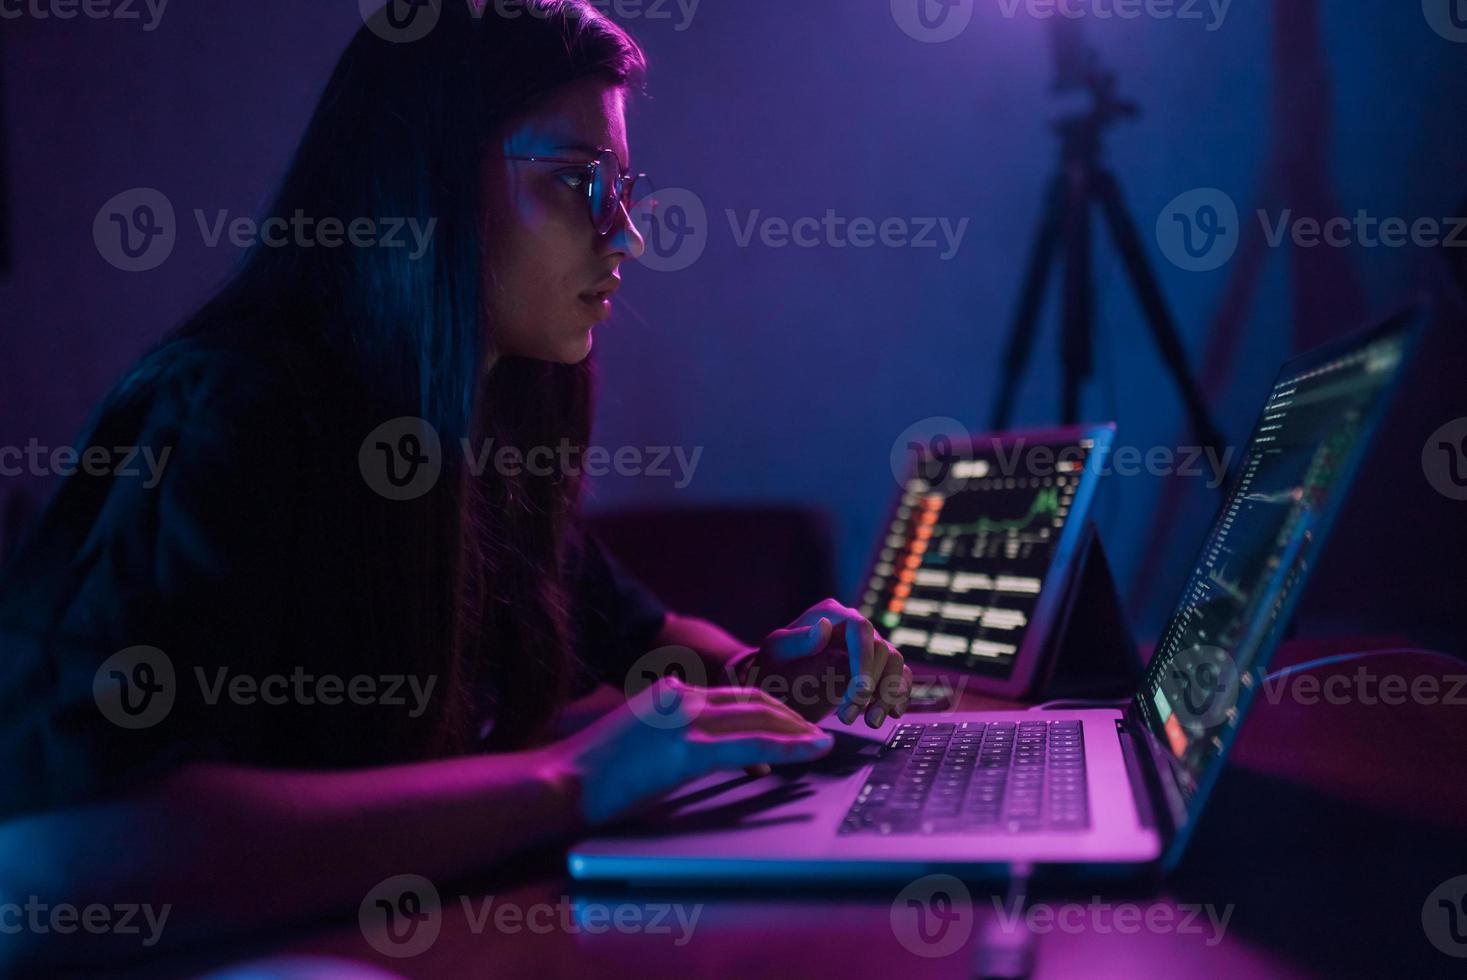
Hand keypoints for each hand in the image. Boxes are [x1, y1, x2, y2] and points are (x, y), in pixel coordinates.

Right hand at [550, 676, 834, 826]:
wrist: (563, 780)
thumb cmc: (592, 770)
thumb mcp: (635, 734)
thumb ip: (666, 729)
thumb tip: (690, 738)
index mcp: (671, 693)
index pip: (733, 694)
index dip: (768, 707)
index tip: (790, 719)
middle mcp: (682, 698)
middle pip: (752, 701)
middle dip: (789, 716)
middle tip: (814, 732)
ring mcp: (685, 721)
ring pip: (758, 719)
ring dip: (796, 730)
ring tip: (821, 743)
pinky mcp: (687, 751)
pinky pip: (751, 747)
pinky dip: (787, 748)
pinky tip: (808, 751)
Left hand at [737, 598, 911, 727]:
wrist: (778, 681)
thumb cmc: (773, 662)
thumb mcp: (776, 651)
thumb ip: (798, 641)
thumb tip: (825, 628)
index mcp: (831, 614)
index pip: (860, 629)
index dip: (864, 659)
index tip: (859, 691)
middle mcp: (855, 627)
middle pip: (881, 650)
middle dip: (871, 688)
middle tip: (848, 717)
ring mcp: (868, 646)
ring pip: (895, 664)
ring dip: (889, 694)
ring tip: (872, 721)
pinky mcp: (876, 668)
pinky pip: (899, 677)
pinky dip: (899, 695)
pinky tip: (892, 713)